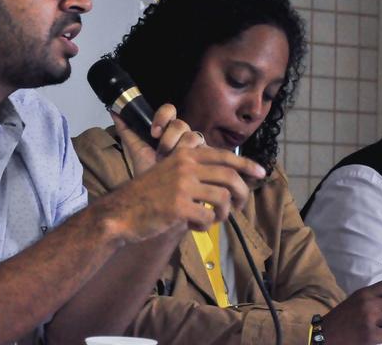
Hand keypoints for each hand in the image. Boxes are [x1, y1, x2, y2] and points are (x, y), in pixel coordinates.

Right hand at [98, 106, 265, 241]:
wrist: (120, 213)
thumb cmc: (145, 196)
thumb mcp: (167, 172)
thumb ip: (192, 170)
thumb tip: (227, 177)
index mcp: (183, 155)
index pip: (223, 156)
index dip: (246, 164)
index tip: (261, 173)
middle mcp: (184, 166)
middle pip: (229, 176)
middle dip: (241, 193)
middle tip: (239, 206)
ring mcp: (182, 186)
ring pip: (222, 198)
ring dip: (223, 213)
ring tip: (213, 219)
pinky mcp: (179, 207)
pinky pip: (208, 217)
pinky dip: (205, 225)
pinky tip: (194, 226)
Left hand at [110, 104, 206, 175]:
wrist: (158, 196)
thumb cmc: (149, 171)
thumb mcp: (136, 150)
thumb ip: (126, 130)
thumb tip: (113, 110)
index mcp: (167, 129)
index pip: (169, 111)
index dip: (163, 116)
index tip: (153, 132)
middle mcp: (183, 135)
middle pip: (181, 123)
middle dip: (169, 137)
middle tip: (161, 152)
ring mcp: (196, 146)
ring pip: (193, 135)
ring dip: (179, 149)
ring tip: (171, 163)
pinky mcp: (206, 160)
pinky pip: (204, 151)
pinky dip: (192, 158)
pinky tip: (184, 168)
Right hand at [321, 279, 381, 343]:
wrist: (326, 333)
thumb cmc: (342, 318)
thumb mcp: (356, 301)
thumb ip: (374, 298)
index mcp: (365, 293)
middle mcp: (368, 303)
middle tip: (381, 318)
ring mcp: (370, 318)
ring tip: (378, 327)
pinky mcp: (371, 335)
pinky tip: (380, 336)